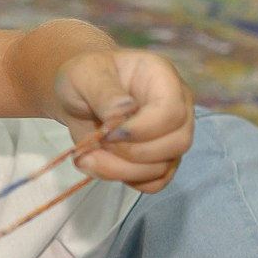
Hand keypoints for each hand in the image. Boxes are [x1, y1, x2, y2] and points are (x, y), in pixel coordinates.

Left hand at [53, 49, 193, 191]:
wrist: (79, 97)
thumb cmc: (85, 79)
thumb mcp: (83, 75)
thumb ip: (103, 93)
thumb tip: (123, 113)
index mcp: (162, 77)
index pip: (171, 111)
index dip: (141, 130)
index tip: (108, 132)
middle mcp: (177, 105)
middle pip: (178, 143)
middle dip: (132, 153)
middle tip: (99, 141)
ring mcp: (172, 134)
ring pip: (164, 167)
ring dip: (122, 170)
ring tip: (90, 156)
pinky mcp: (162, 159)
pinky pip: (156, 182)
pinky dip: (128, 180)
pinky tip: (106, 164)